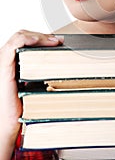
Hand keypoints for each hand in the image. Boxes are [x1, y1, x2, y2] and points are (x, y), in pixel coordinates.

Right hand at [0, 30, 63, 157]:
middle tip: (60, 41)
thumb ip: (44, 71)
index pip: (28, 40)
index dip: (44, 37)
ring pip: (20, 37)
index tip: (60, 41)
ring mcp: (5, 63)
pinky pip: (11, 47)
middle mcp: (9, 60)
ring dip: (38, 36)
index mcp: (17, 62)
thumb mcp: (38, 84)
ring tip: (54, 41)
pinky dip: (24, 39)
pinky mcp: (4, 68)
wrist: (10, 125)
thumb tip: (62, 60)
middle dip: (44, 36)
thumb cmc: (24, 106)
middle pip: (25, 36)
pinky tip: (37, 40)